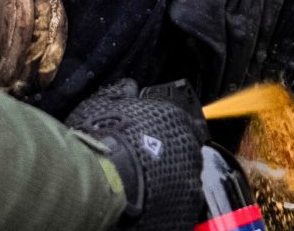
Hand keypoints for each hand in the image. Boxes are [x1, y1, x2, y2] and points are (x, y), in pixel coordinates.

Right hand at [66, 79, 205, 230]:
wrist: (103, 180)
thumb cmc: (102, 141)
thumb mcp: (107, 105)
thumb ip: (123, 94)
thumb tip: (128, 86)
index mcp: (174, 117)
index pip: (182, 122)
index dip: (165, 132)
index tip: (153, 139)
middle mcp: (189, 145)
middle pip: (185, 150)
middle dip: (170, 155)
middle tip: (145, 162)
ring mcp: (190, 177)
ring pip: (184, 176)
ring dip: (170, 178)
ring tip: (145, 184)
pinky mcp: (187, 206)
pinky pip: (180, 201)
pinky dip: (168, 201)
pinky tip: (148, 201)